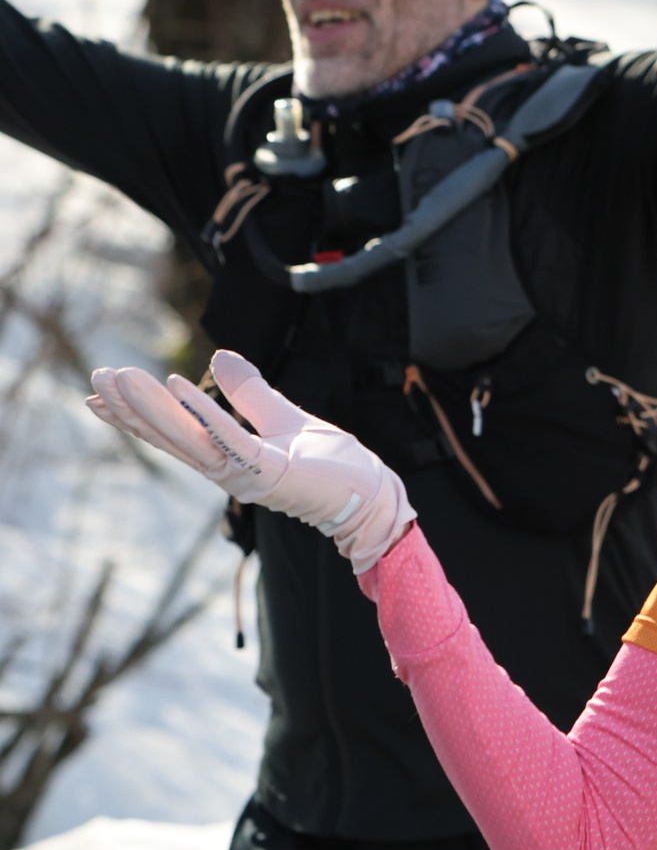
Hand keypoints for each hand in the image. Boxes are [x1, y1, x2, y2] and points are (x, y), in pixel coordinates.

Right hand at [89, 350, 414, 574]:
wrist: (369, 493)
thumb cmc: (332, 464)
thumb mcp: (284, 417)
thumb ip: (250, 392)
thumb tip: (220, 356)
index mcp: (227, 456)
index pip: (172, 433)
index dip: (135, 414)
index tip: (99, 394)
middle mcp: (226, 469)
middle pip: (168, 436)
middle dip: (130, 408)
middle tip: (95, 379)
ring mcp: (244, 473)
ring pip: (188, 437)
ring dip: (151, 407)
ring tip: (119, 379)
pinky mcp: (269, 471)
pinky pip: (229, 438)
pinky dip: (202, 412)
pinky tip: (176, 385)